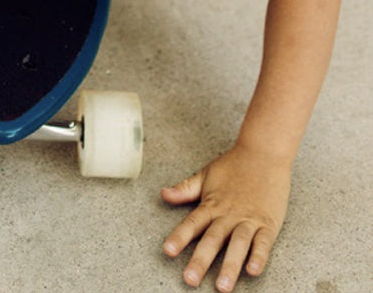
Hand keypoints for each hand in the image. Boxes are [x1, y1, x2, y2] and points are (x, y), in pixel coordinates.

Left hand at [161, 144, 290, 290]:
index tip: (168, 251)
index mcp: (211, 204)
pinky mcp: (268, 223)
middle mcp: (228, 214)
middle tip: (190, 280)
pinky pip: (263, 242)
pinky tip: (253, 270)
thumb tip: (163, 194)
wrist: (263, 153)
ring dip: (230, 266)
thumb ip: (186, 188)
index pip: (192, 223)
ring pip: (238, 245)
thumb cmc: (234, 165)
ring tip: (222, 286)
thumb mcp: (206, 174)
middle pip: (212, 239)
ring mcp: (249, 219)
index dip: (179, 237)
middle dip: (201, 261)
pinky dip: (259, 256)